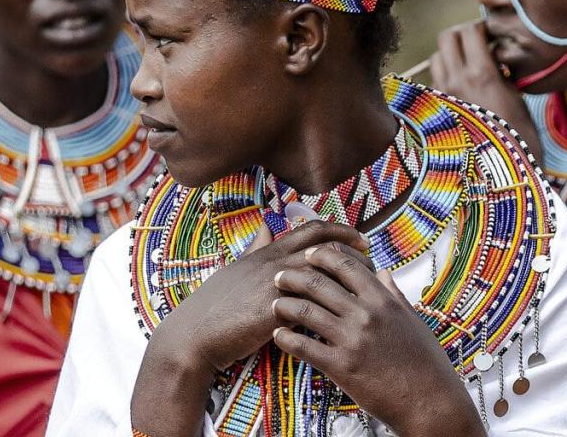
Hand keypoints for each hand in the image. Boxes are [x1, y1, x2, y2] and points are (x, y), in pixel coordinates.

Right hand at [134, 221, 370, 433]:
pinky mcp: (272, 313)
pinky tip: (348, 318)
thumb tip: (267, 230)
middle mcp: (272, 265)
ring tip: (368, 291)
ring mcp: (273, 287)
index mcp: (266, 254)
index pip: (311, 230)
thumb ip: (256, 250)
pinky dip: (331, 309)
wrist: (193, 336)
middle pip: (324, 247)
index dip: (341, 231)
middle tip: (373, 260)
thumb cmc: (213, 307)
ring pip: (322, 273)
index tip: (362, 239)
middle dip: (354, 251)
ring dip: (348, 280)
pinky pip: (311, 306)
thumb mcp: (235, 270)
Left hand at [270, 245, 486, 436]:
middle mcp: (366, 315)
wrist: (429, 402)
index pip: (346, 265)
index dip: (322, 255)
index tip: (308, 254)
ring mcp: (352, 340)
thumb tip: (383, 272)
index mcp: (383, 301)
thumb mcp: (413, 321)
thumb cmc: (425, 362)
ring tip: (275, 305)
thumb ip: (394, 295)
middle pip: (319, 283)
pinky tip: (278, 336)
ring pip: (306, 312)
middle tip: (279, 277)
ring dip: (284, 305)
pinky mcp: (341, 366)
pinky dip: (286, 339)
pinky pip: (304, 347)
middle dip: (293, 277)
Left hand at [431, 22, 532, 133]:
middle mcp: (456, 82)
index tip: (489, 34)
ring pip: (435, 58)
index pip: (470, 31)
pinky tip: (461, 88)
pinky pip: (434, 81)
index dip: (480, 27)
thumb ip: (497, 67)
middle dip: (461, 35)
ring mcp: (443, 96)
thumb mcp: (514, 91)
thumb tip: (489, 51)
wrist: (507, 164)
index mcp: (481, 74)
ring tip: (467, 65)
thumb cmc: (519, 129)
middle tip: (475, 43)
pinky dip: (445, 77)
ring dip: (449, 55)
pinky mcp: (437, 109)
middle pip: (446, 38)